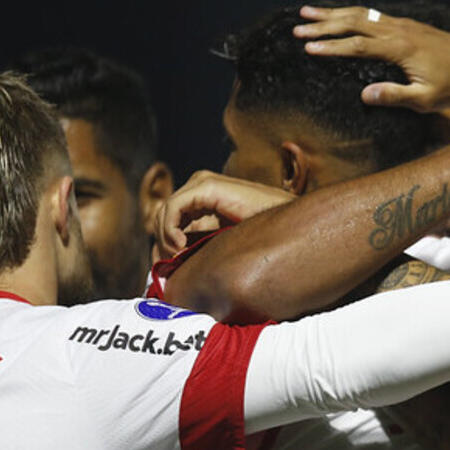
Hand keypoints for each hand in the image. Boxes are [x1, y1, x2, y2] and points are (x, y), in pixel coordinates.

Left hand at [152, 171, 294, 258]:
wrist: (287, 225)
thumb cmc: (261, 237)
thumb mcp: (220, 243)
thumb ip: (197, 246)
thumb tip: (169, 262)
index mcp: (202, 198)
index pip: (168, 218)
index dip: (163, 243)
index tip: (167, 266)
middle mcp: (199, 186)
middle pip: (162, 215)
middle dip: (161, 243)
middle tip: (171, 265)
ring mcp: (202, 183)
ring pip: (163, 212)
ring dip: (165, 239)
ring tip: (179, 258)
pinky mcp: (206, 186)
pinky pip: (173, 208)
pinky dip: (171, 229)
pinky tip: (181, 246)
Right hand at [294, 5, 449, 112]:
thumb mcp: (425, 99)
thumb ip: (395, 97)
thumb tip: (364, 95)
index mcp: (400, 49)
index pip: (358, 46)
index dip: (332, 47)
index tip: (308, 47)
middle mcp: (397, 31)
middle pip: (353, 23)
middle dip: (323, 25)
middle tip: (297, 27)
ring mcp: (401, 24)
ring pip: (361, 14)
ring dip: (333, 13)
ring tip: (307, 12)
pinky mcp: (405, 24)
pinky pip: (372, 14)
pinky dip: (351, 13)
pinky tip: (339, 15)